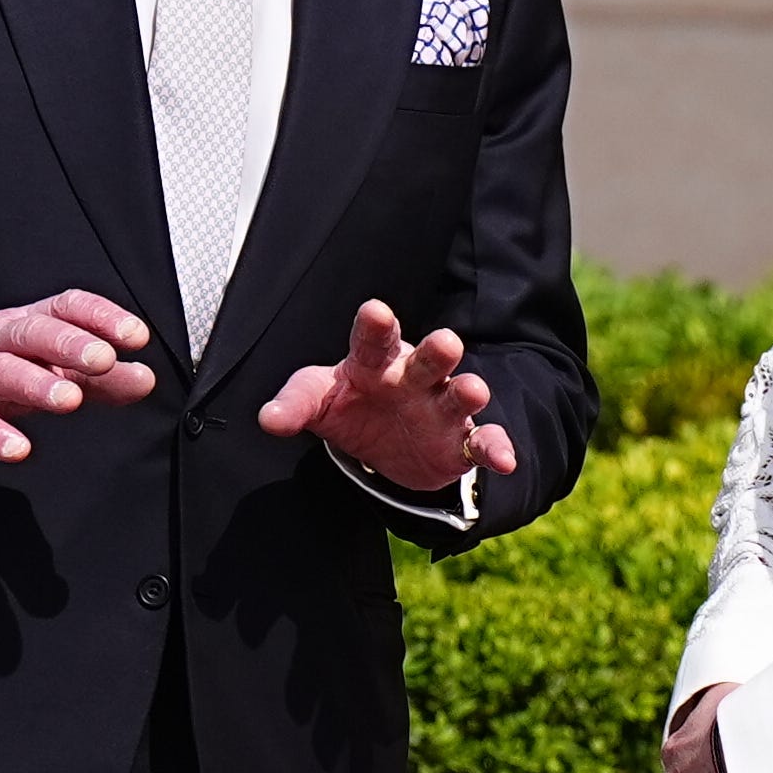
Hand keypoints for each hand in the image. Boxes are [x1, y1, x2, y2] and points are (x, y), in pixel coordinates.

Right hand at [0, 291, 155, 461]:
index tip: (135, 336)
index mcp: (27, 324)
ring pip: (1, 369)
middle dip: (69, 343)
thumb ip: (98, 378)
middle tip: (104, 359)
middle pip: (32, 331)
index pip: (65, 307)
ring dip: (36, 382)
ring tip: (70, 400)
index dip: (100, 316)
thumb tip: (145, 378)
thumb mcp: (47, 370)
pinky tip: (18, 448)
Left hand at [258, 299, 515, 487]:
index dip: (376, 326)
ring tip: (473, 390)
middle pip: (427, 358)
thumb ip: (295, 405)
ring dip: (468, 391)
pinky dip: (496, 448)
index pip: (372, 338)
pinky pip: (481, 442)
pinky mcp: (459, 442)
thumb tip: (267, 419)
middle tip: (445, 342)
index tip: (376, 312)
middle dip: (436, 350)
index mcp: (374, 360)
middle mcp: (413, 377)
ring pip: (459, 393)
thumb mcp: (316, 400)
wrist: (383, 442)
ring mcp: (440, 406)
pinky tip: (505, 460)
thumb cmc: (350, 403)